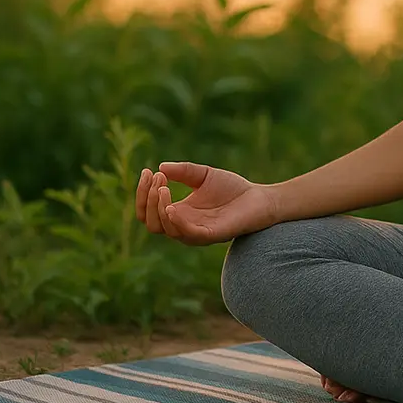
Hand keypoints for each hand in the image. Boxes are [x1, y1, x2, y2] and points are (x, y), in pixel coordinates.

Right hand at [135, 161, 278, 245]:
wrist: (260, 198)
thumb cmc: (232, 188)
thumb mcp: (204, 175)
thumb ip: (184, 171)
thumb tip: (160, 167)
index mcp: (179, 212)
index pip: (148, 210)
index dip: (142, 193)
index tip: (147, 171)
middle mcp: (183, 225)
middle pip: (150, 221)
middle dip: (147, 199)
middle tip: (158, 178)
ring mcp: (195, 232)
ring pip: (164, 228)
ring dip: (158, 207)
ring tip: (163, 187)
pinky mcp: (210, 235)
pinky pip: (186, 234)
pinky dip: (175, 222)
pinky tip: (171, 206)